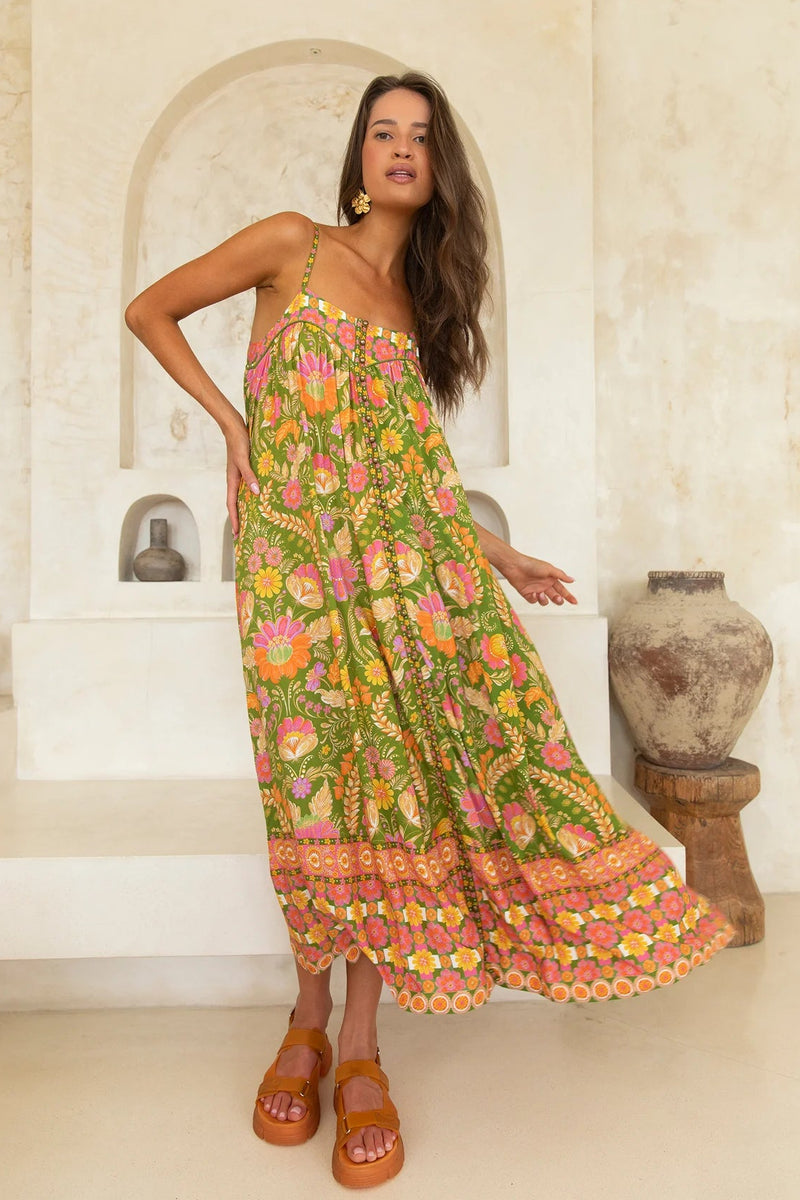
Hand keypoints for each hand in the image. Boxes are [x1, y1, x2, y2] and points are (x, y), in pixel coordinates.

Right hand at [225, 418, 259, 536]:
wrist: (235, 427)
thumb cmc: (239, 442)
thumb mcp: (244, 460)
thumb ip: (250, 475)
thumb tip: (256, 493)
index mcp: (232, 481)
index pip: (232, 505)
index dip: (235, 520)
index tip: (237, 534)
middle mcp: (235, 480)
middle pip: (237, 504)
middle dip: (240, 519)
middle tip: (245, 534)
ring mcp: (240, 475)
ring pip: (243, 496)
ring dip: (247, 508)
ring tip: (254, 520)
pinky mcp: (246, 469)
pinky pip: (249, 486)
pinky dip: (253, 495)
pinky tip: (261, 498)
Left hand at [500, 552, 577, 606]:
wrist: (515, 566)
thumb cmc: (531, 564)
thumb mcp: (549, 569)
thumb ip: (561, 576)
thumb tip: (572, 580)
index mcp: (551, 579)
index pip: (562, 589)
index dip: (568, 596)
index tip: (575, 602)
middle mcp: (544, 585)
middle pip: (555, 597)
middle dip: (558, 600)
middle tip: (557, 598)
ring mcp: (536, 590)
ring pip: (545, 601)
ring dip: (544, 600)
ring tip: (541, 594)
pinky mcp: (527, 594)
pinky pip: (534, 601)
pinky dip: (534, 599)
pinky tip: (533, 594)